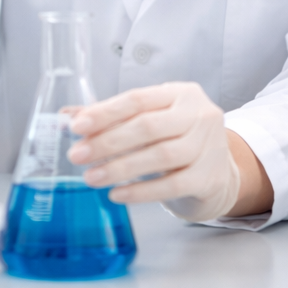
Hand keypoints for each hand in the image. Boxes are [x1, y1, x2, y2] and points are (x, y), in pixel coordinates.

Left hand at [67, 83, 265, 221]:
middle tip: (77, 155)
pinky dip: (141, 191)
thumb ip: (114, 117)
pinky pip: (171, 185)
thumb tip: (68, 117)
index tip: (77, 126)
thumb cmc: (178, 142)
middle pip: (148, 126)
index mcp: (181, 94)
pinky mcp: (210, 177)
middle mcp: (199, 115)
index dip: (105, 113)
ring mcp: (209, 146)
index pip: (138, 99)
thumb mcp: (151, 121)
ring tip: (92, 177)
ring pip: (160, 155)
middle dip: (107, 141)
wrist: (218, 175)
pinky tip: (117, 194)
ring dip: (120, 167)